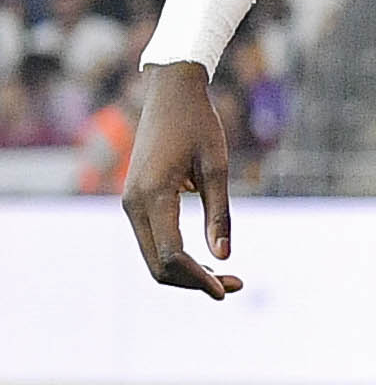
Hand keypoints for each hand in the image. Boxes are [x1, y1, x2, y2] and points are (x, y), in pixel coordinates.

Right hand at [116, 62, 237, 297]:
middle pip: (158, 263)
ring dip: (187, 272)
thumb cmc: (198, 124)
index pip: (172, 253)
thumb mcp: (217, 166)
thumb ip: (219, 213)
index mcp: (152, 195)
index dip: (198, 278)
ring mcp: (130, 203)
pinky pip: (153, 241)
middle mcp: (133, 204)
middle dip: (195, 281)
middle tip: (236, 286)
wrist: (170, 94)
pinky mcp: (135, 201)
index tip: (227, 291)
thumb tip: (223, 255)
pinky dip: (177, 257)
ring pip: (153, 256)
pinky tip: (206, 261)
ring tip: (227, 278)